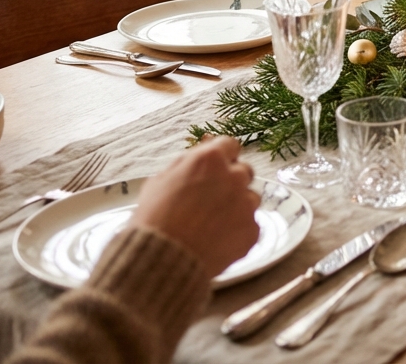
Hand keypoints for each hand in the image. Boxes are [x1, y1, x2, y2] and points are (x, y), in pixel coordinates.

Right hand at [130, 136, 259, 280]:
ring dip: (236, 206)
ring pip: (250, 198)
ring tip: (212, 224)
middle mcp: (234, 177)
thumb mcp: (160, 180)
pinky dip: (237, 230)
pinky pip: (249, 224)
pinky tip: (217, 240)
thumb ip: (187, 164)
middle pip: (244, 171)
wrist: (162, 261)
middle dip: (231, 181)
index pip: (229, 145)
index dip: (221, 156)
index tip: (215, 167)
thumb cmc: (153, 219)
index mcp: (210, 159)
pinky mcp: (253, 230)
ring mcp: (246, 204)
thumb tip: (199, 158)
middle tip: (212, 198)